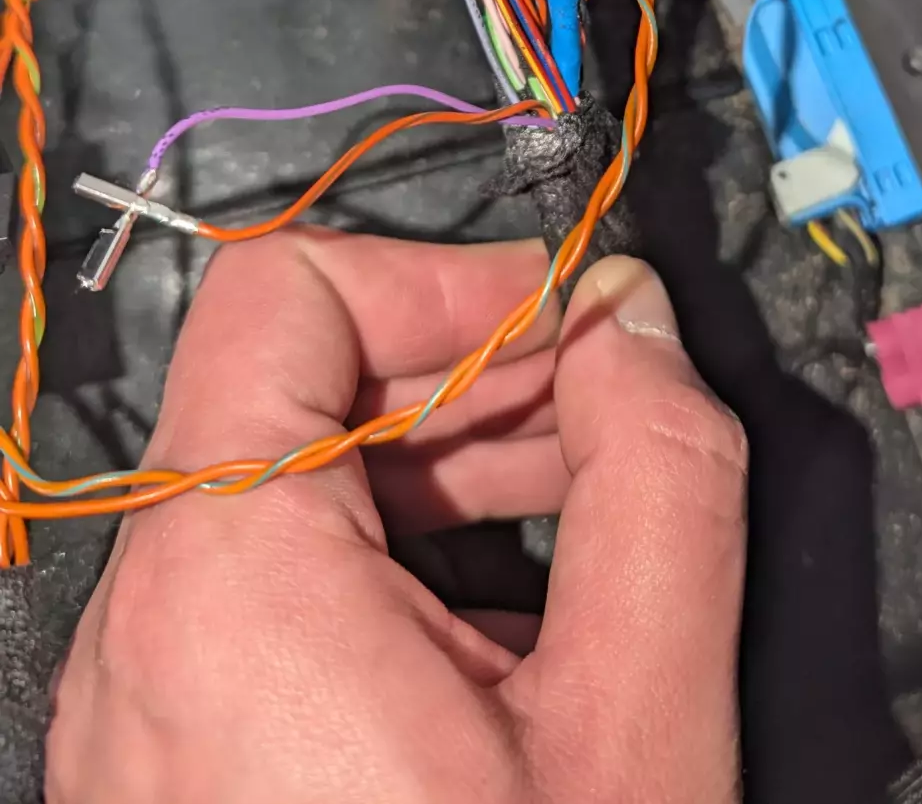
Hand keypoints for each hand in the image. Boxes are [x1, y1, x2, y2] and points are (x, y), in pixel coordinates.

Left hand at [46, 233, 746, 802]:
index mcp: (227, 587)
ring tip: (586, 536)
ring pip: (296, 491)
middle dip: (476, 384)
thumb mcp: (636, 722)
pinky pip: (281, 593)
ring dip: (452, 480)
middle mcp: (147, 635)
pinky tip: (515, 639)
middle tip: (614, 425)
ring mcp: (148, 707)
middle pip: (301, 388)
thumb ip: (662, 480)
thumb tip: (637, 335)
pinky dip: (402, 572)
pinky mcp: (175, 760)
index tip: (567, 321)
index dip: (446, 278)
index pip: (290, 291)